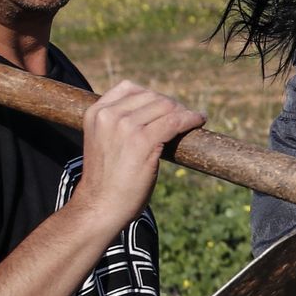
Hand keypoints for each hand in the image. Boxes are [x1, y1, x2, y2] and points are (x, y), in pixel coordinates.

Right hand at [76, 80, 205, 228]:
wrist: (100, 207)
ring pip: (166, 106)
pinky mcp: (143, 140)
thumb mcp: (104, 142)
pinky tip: (198, 121)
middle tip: (183, 116)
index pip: (129, 88)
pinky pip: (175, 121)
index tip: (164, 107)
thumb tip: (152, 112)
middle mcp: (109, 115)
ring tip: (192, 119)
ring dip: (183, 112)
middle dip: (170, 105)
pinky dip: (191, 119)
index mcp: (96, 113)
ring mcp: (125, 126)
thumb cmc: (106, 181)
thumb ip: (118, 124)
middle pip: (151, 96)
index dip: (152, 96)